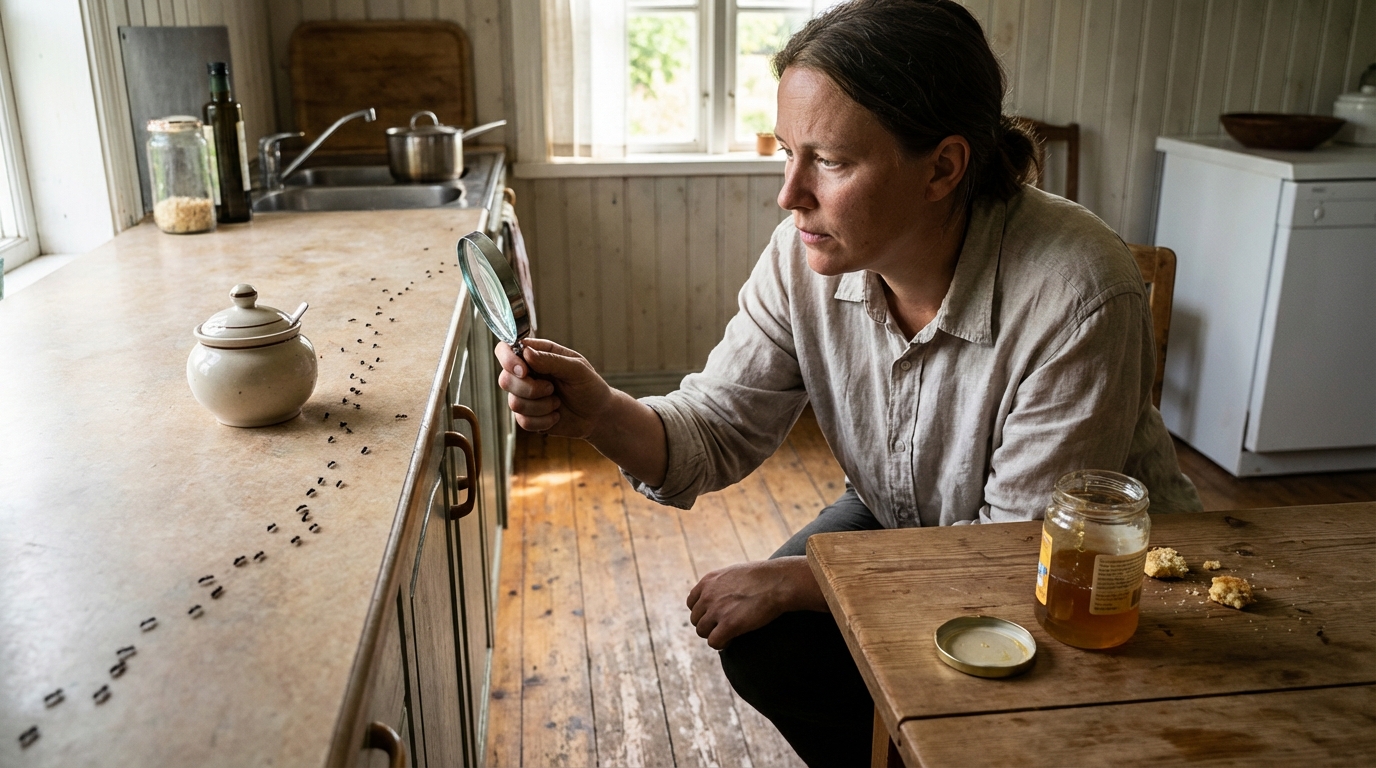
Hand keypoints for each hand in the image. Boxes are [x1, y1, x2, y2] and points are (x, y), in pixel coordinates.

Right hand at [495, 338, 613, 437]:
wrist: (597, 416)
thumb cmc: (590, 387)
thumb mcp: (577, 369)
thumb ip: (551, 360)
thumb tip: (526, 353)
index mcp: (536, 355)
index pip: (506, 350)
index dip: (508, 359)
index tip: (524, 371)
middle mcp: (526, 374)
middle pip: (505, 380)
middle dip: (529, 389)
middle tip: (551, 388)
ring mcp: (524, 396)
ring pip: (514, 403)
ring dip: (541, 406)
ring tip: (557, 403)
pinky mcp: (527, 416)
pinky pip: (523, 421)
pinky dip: (544, 421)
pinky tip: (556, 416)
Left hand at [686, 557, 821, 649]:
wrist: (778, 582)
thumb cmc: (763, 577)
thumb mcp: (735, 573)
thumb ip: (722, 584)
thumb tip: (721, 597)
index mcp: (708, 581)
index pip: (692, 603)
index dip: (703, 612)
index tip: (715, 616)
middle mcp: (708, 595)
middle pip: (696, 619)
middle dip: (709, 625)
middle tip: (725, 627)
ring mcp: (717, 610)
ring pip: (702, 632)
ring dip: (714, 634)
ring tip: (730, 633)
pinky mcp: (728, 625)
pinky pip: (714, 642)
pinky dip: (722, 644)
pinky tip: (733, 639)